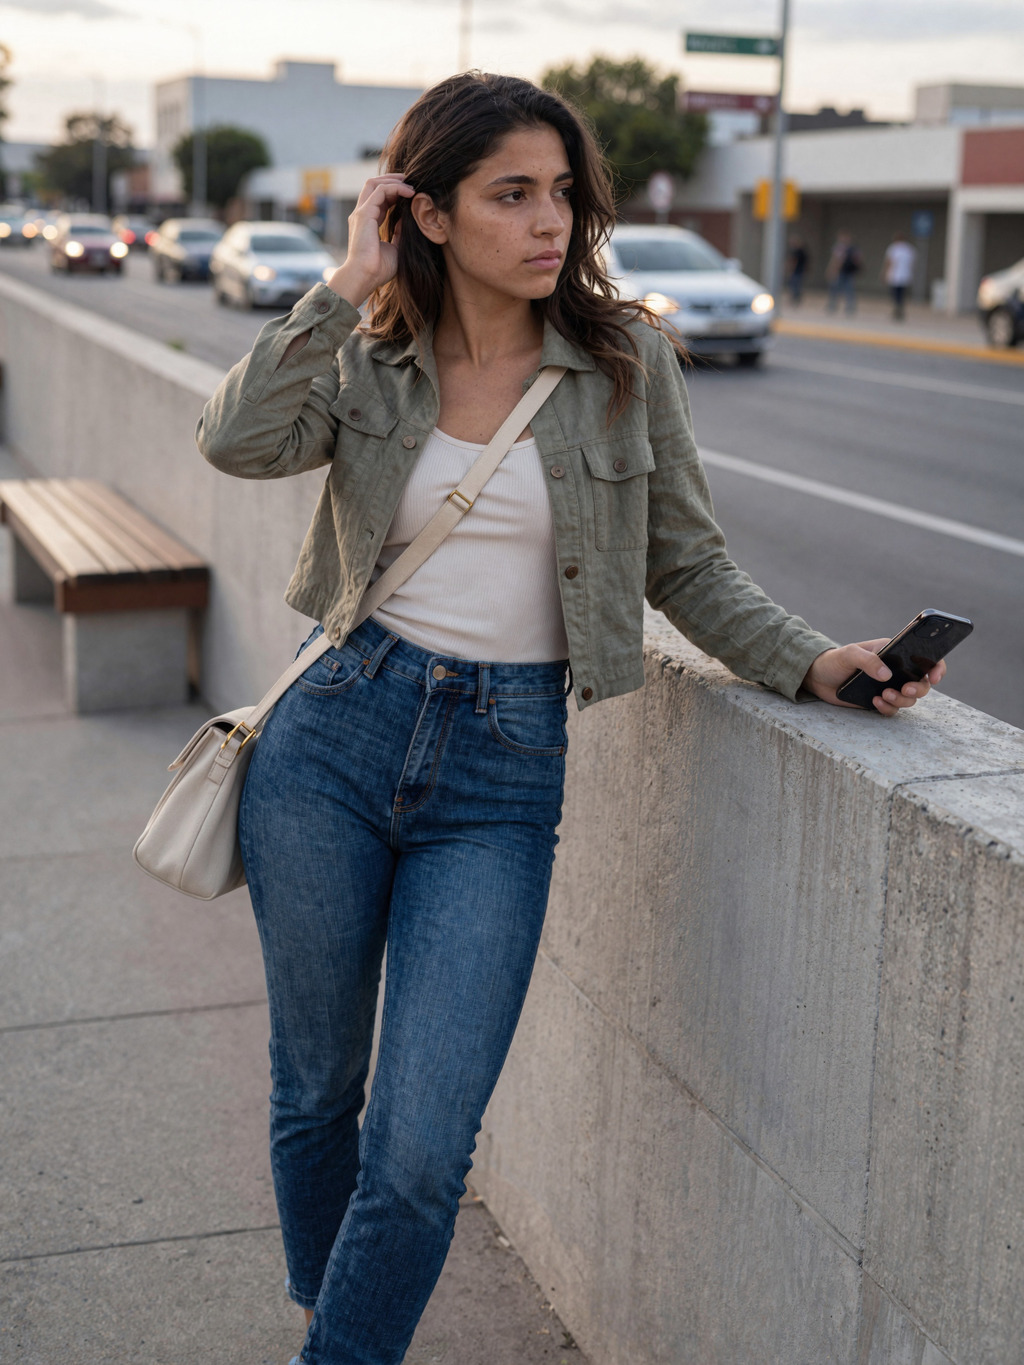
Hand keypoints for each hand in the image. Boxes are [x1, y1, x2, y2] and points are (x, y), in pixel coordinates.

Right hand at [326, 174, 414, 308]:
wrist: (365, 277)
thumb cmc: (379, 269)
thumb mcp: (395, 247)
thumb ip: (399, 232)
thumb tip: (408, 219)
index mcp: (368, 222)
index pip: (379, 198)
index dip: (395, 191)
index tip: (411, 193)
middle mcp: (362, 214)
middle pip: (374, 185)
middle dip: (393, 179)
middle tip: (411, 180)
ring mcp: (361, 212)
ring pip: (375, 183)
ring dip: (394, 180)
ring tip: (411, 185)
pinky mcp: (364, 213)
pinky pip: (380, 190)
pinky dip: (396, 188)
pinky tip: (410, 193)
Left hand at [802, 639, 946, 716]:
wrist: (818, 678)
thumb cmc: (835, 660)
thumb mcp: (849, 654)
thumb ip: (868, 660)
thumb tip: (887, 675)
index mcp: (895, 653)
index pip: (924, 658)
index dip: (936, 667)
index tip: (935, 676)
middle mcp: (896, 670)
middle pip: (922, 683)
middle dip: (918, 688)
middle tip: (905, 689)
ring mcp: (889, 687)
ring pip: (909, 699)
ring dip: (901, 700)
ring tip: (883, 695)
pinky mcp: (879, 701)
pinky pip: (893, 709)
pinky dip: (887, 708)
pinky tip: (874, 702)